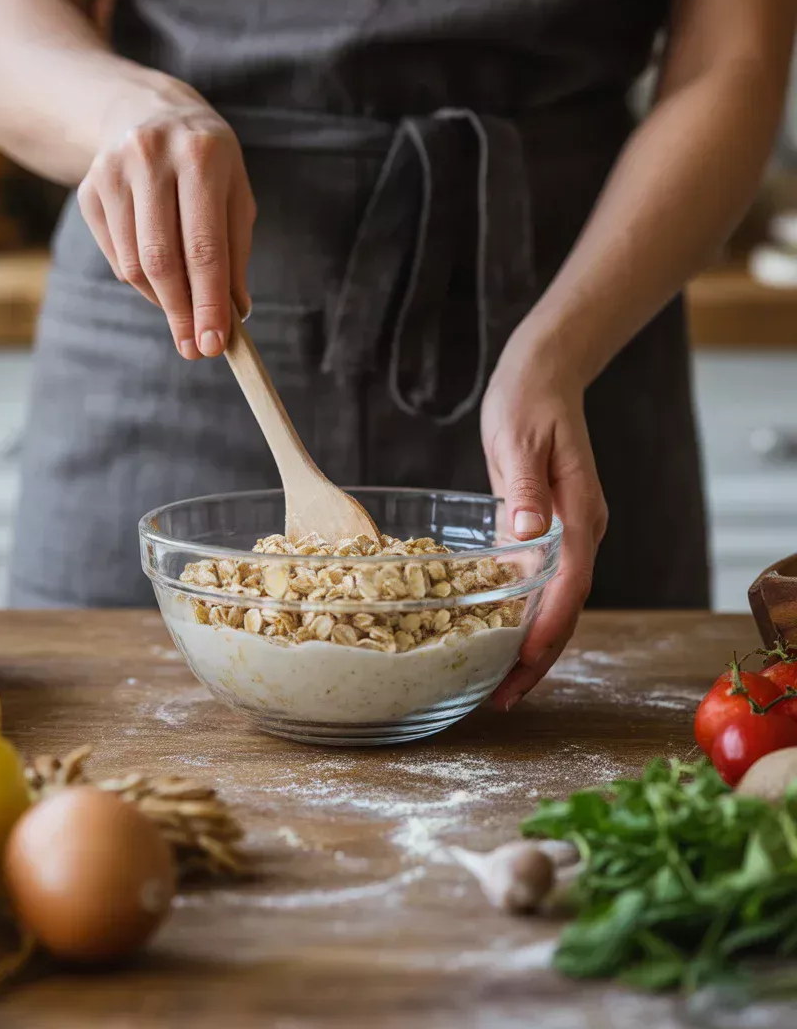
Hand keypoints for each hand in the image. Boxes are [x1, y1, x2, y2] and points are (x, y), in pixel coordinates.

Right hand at [77, 94, 254, 357]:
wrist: (144, 110)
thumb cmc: (205, 162)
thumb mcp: (234, 194)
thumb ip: (235, 253)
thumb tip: (233, 313)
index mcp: (200, 156)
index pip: (204, 247)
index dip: (209, 301)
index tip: (215, 343)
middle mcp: (151, 158)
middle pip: (162, 260)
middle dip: (182, 313)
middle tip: (196, 349)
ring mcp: (112, 172)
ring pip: (135, 264)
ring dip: (163, 301)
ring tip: (184, 312)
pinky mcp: (89, 189)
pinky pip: (117, 257)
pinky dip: (141, 282)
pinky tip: (160, 278)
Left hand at [480, 339, 607, 709]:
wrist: (542, 376)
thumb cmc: (529, 400)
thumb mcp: (521, 437)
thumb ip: (525, 486)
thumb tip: (527, 533)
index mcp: (579, 513)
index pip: (569, 586)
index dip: (547, 631)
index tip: (523, 666)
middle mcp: (579, 531)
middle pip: (566, 608)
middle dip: (538, 656)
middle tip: (504, 697)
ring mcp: (564, 533)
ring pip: (554, 602)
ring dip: (530, 644)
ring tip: (498, 684)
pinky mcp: (543, 528)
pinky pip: (537, 583)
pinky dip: (521, 616)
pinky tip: (495, 638)